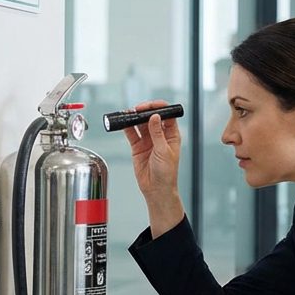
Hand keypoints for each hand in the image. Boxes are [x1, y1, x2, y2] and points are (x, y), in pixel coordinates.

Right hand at [122, 100, 184, 234]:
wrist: (156, 188)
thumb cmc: (167, 173)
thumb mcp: (163, 151)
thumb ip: (157, 133)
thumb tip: (155, 117)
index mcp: (171, 135)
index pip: (167, 115)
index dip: (160, 107)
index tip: (151, 105)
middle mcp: (160, 135)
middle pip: (151, 117)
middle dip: (144, 111)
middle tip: (137, 109)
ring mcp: (148, 140)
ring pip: (140, 124)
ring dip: (134, 118)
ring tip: (128, 113)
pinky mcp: (138, 146)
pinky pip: (132, 133)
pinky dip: (127, 127)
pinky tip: (123, 122)